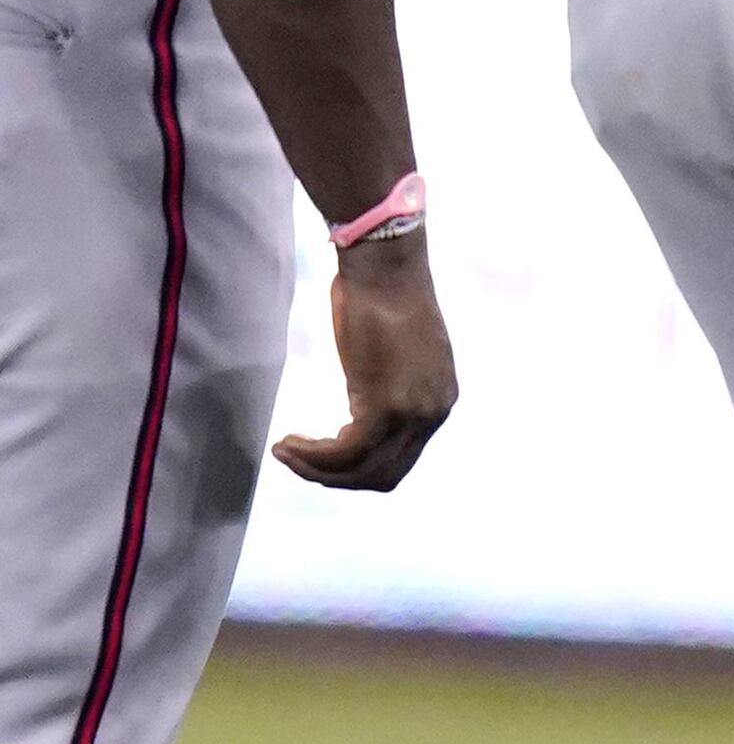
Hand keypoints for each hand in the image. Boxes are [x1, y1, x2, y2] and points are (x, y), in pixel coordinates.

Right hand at [277, 235, 455, 489]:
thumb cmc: (380, 297)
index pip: (400, 459)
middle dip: (334, 477)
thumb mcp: (393, 353)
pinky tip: (287, 442)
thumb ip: (387, 387)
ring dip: (316, 469)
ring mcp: (414, 413)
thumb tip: (362, 408)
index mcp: (439, 401)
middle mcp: (434, 414)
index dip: (356, 467)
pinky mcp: (386, 407)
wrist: (385, 266)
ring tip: (284, 450)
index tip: (320, 452)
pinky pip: (345, 453)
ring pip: (361, 470)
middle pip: (384, 475)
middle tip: (294, 458)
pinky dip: (313, 456)